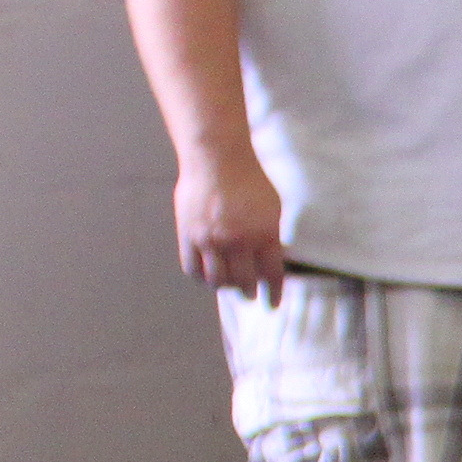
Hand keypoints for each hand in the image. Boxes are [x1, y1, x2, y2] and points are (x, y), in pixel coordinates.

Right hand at [175, 145, 289, 297]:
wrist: (216, 158)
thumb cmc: (248, 180)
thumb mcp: (272, 208)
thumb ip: (271, 237)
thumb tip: (270, 263)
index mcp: (264, 234)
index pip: (271, 275)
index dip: (273, 294)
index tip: (272, 303)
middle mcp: (237, 241)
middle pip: (243, 282)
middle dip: (248, 292)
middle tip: (249, 294)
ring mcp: (210, 239)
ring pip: (216, 281)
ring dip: (224, 287)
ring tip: (227, 283)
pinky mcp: (188, 235)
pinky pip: (193, 269)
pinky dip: (202, 277)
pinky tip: (208, 275)